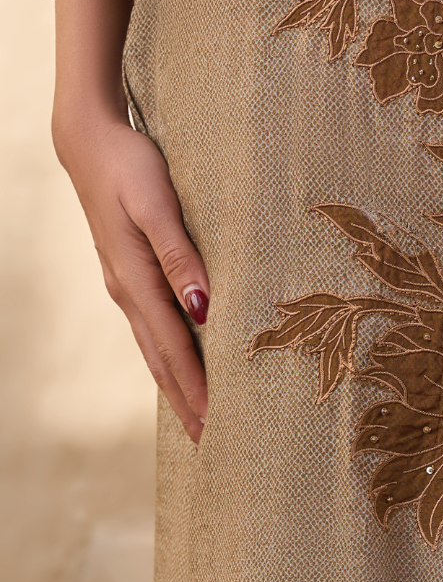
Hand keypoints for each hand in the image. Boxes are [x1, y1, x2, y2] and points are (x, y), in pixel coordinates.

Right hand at [54, 111, 209, 442]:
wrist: (90, 140)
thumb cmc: (130, 166)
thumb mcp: (157, 206)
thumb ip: (180, 257)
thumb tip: (202, 310)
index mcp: (136, 280)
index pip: (173, 348)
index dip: (194, 388)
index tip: (214, 425)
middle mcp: (128, 291)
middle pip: (161, 359)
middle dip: (186, 400)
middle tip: (210, 441)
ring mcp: (125, 283)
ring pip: (154, 346)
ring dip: (177, 382)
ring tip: (197, 415)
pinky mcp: (129, 272)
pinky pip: (152, 326)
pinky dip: (167, 353)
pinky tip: (180, 362)